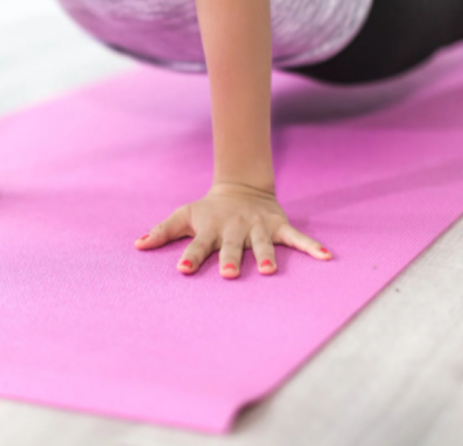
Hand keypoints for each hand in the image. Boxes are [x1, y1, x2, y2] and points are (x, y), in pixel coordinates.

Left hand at [134, 182, 331, 277]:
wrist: (240, 188)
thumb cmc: (207, 210)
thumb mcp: (184, 215)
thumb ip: (162, 231)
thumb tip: (136, 245)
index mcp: (210, 229)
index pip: (197, 244)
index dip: (190, 256)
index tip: (183, 269)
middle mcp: (234, 229)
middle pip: (231, 247)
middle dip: (230, 259)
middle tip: (228, 274)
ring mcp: (257, 228)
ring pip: (263, 243)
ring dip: (267, 255)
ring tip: (270, 271)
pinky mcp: (278, 226)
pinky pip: (296, 238)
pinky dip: (311, 247)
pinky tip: (326, 257)